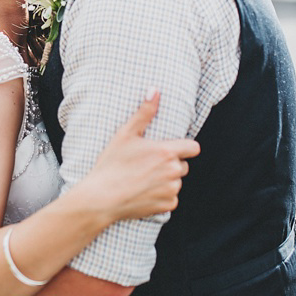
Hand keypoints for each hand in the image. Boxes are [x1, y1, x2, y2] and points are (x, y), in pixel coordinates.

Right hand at [87, 91, 199, 220]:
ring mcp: (171, 190)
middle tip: (149, 164)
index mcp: (167, 152)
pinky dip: (161, 196)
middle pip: (183, 165)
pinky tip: (144, 192)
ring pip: (176, 182)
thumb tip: (155, 90)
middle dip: (171, 163)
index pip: (193, 148)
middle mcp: (173, 172)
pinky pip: (171, 198)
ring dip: (166, 180)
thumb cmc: (112, 164)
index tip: (170, 149)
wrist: (101, 198)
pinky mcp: (167, 205)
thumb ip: (144, 113)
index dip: (184, 147)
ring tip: (144, 178)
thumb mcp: (125, 134)